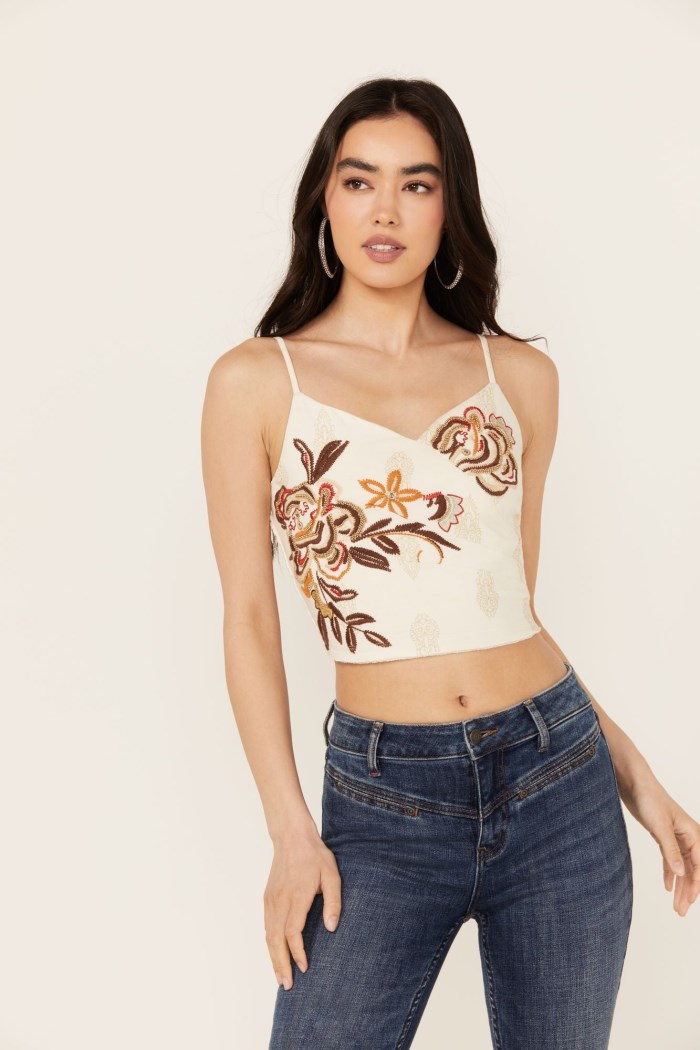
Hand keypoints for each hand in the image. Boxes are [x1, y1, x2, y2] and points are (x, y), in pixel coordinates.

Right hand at [263, 822, 341, 990]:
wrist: (291, 837)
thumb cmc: (314, 855)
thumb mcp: (332, 874)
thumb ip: (333, 901)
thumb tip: (332, 927)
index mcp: (296, 896)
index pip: (292, 932)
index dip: (297, 953)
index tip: (304, 968)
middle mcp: (279, 901)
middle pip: (276, 939)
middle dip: (281, 964)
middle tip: (287, 985)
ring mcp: (271, 900)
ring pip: (268, 935)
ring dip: (273, 957)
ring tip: (279, 977)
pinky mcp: (267, 898)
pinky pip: (266, 926)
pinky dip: (269, 944)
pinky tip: (274, 954)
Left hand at [622, 777, 699, 915]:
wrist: (634, 783)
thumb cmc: (649, 798)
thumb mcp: (659, 826)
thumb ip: (670, 850)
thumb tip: (681, 873)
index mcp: (693, 833)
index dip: (696, 885)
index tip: (690, 902)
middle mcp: (688, 837)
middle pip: (692, 870)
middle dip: (688, 892)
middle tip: (681, 912)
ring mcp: (676, 838)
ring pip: (682, 868)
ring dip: (679, 887)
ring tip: (676, 906)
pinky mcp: (664, 837)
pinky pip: (670, 860)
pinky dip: (670, 874)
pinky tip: (667, 887)